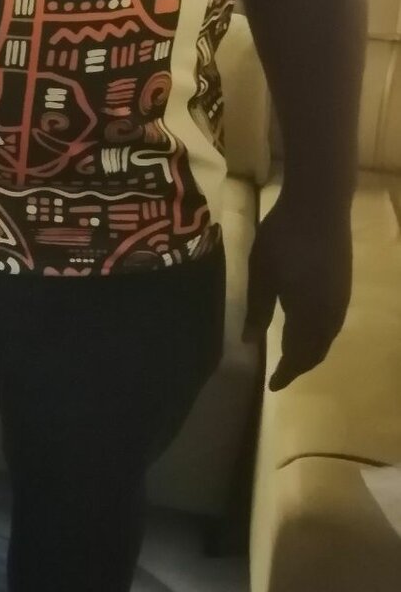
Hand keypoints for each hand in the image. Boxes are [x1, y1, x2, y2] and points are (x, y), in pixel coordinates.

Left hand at [243, 195, 351, 391]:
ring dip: (311, 350)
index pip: (297, 355)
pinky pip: (332, 322)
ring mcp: (341, 297)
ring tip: (292, 353)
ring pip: (327, 336)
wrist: (320, 204)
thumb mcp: (260, 273)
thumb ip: (256, 309)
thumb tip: (248, 342)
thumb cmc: (282, 237)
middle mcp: (330, 314)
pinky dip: (319, 333)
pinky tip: (306, 325)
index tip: (272, 386)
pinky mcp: (344, 282)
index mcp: (308, 316)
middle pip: (316, 350)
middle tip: (282, 374)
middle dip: (299, 365)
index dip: (286, 373)